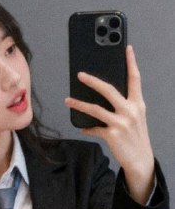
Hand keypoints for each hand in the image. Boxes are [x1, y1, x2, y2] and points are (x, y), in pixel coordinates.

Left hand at [65, 45, 154, 203]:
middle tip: (80, 74)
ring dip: (79, 104)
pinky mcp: (112, 134)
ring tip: (68, 100)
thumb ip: (123, 106)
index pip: (135, 79)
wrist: (140, 160)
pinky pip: (94, 128)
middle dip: (93, 80)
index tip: (127, 48)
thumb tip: (104, 99)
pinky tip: (82, 127)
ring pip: (96, 108)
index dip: (131, 62)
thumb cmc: (136, 138)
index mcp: (138, 104)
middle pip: (109, 90)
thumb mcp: (135, 119)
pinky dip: (87, 127)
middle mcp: (130, 111)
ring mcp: (121, 122)